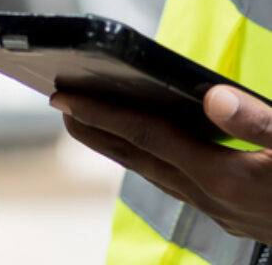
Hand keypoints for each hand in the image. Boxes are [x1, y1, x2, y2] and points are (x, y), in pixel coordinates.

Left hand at [50, 84, 271, 242]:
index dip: (104, 115)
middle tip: (61, 108)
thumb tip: (211, 99)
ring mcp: (226, 213)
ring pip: (160, 178)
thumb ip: (259, 119)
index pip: (150, 139)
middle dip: (100, 133)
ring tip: (95, 126)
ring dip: (124, 150)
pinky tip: (156, 155)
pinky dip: (156, 164)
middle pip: (143, 162)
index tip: (65, 99)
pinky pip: (181, 186)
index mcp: (227, 176)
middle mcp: (217, 199)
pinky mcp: (238, 215)